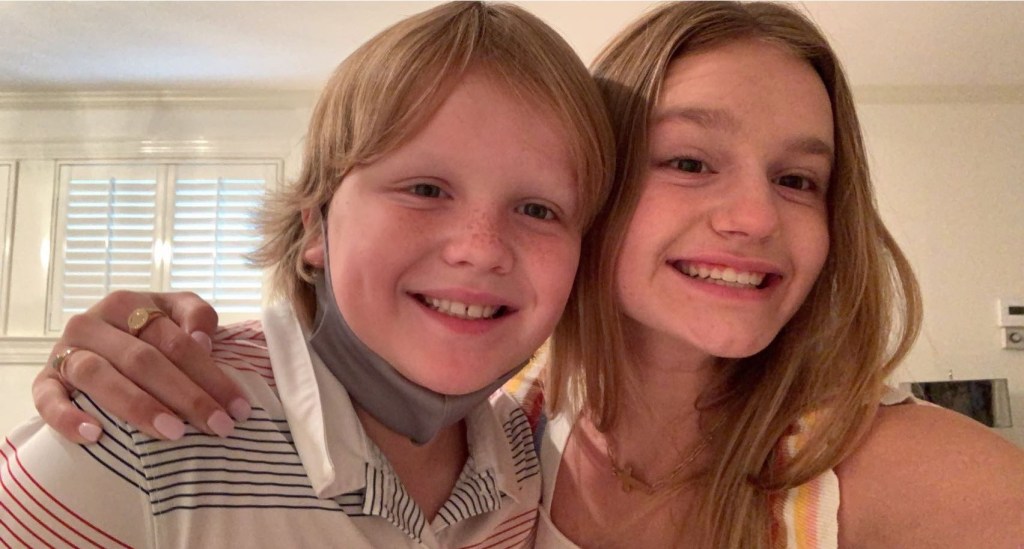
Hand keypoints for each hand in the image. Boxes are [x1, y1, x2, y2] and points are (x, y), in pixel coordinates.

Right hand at [35, 290, 250, 442]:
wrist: (95, 343)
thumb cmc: (147, 332)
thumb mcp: (176, 312)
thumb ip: (196, 315)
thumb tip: (202, 340)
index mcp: (128, 304)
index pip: (175, 341)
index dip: (211, 374)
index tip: (238, 408)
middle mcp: (92, 323)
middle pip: (143, 360)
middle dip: (187, 396)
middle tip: (218, 427)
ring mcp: (64, 352)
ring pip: (99, 377)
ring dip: (138, 406)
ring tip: (173, 433)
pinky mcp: (44, 381)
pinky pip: (48, 399)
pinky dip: (67, 417)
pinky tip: (95, 435)